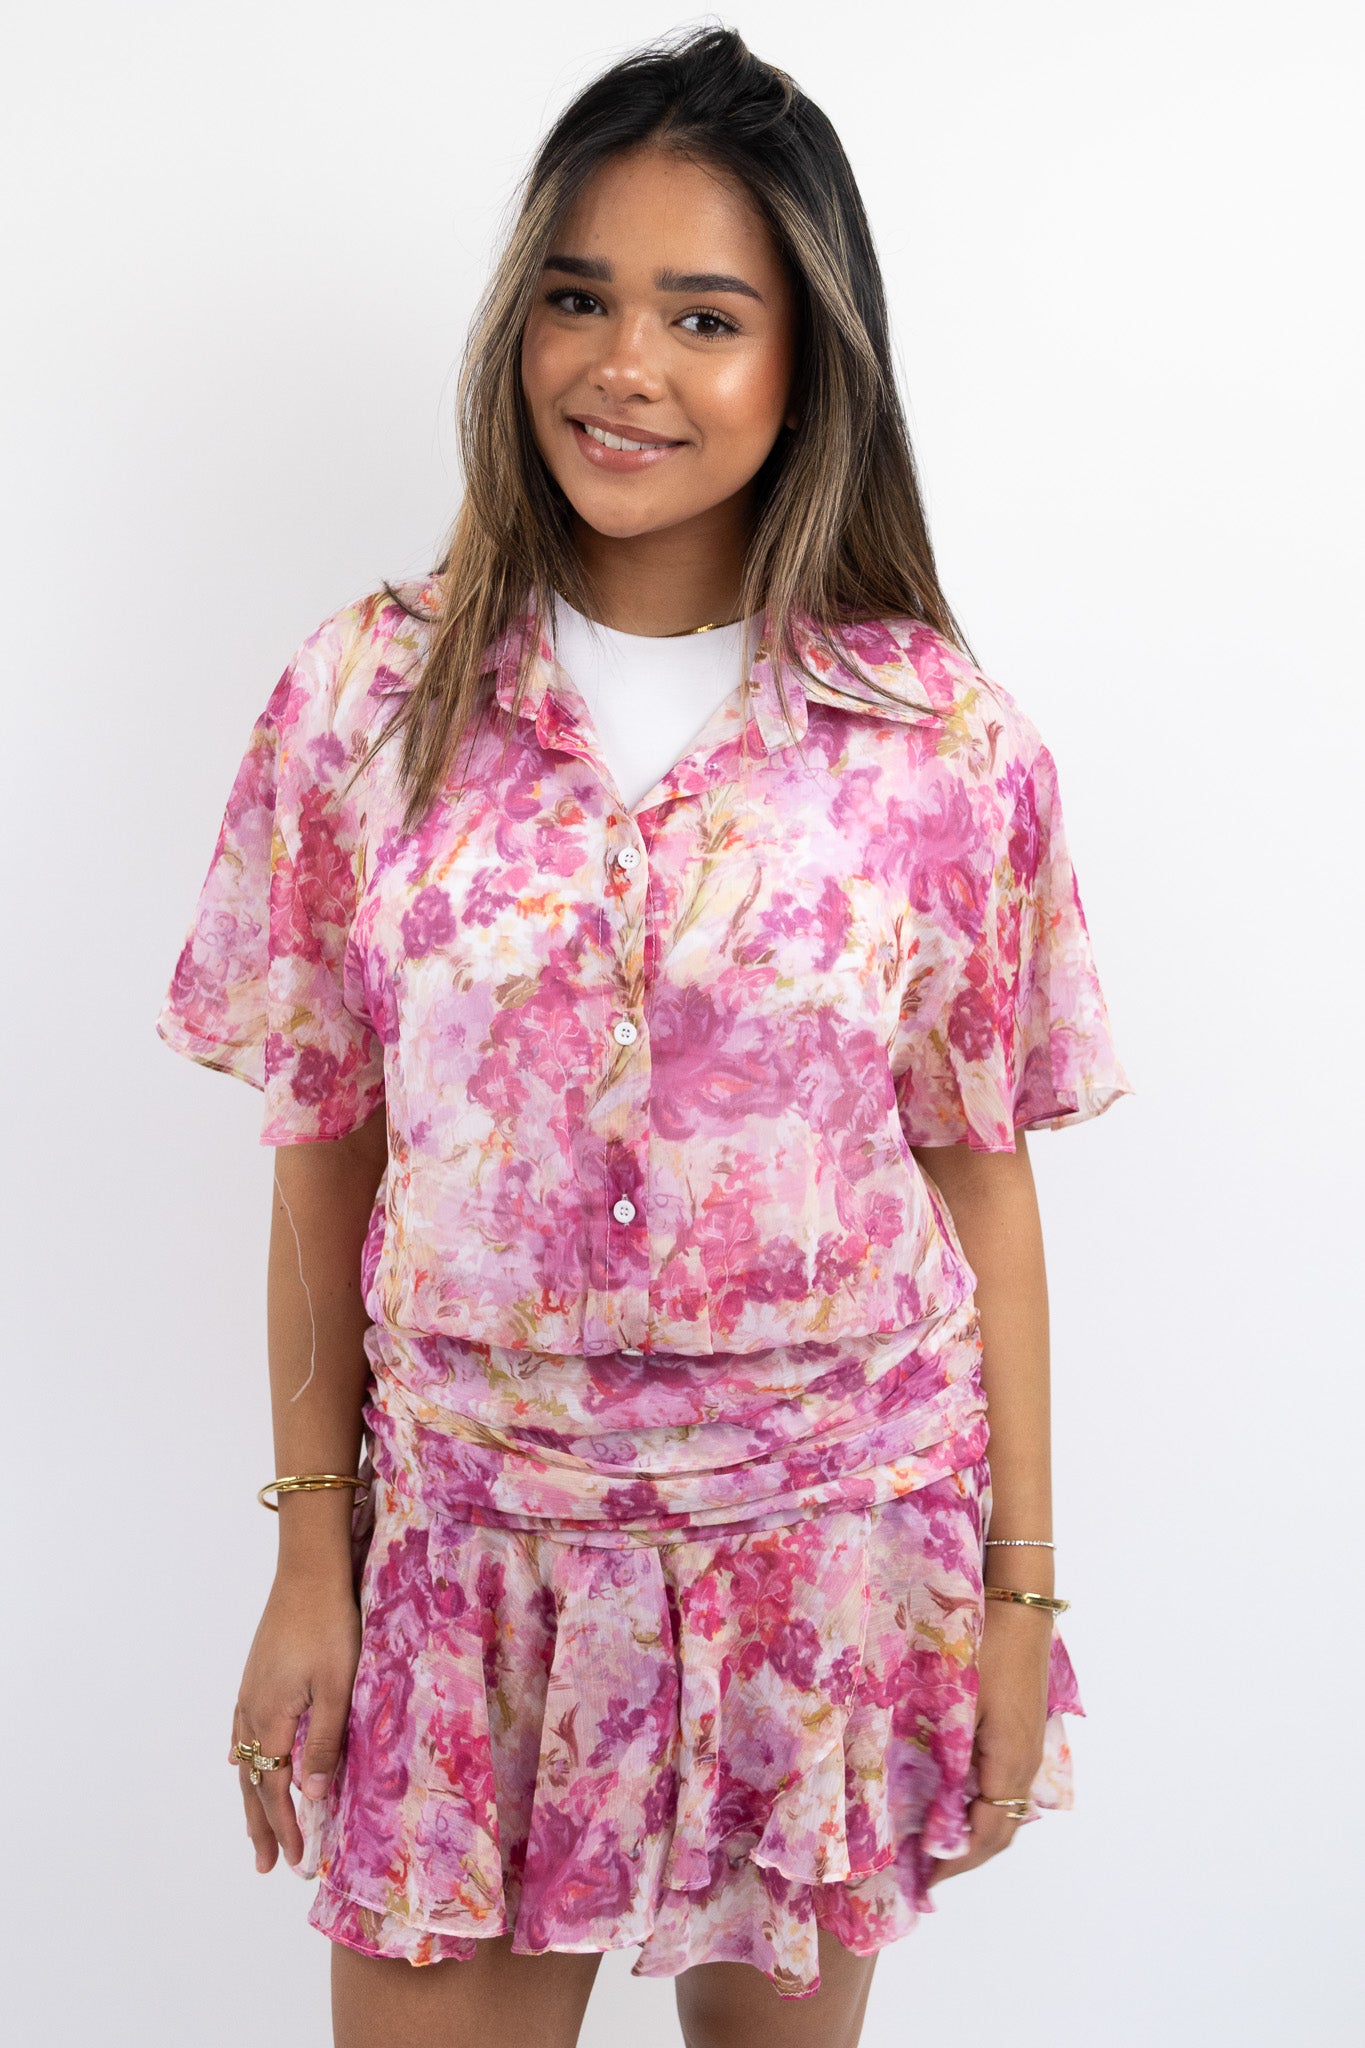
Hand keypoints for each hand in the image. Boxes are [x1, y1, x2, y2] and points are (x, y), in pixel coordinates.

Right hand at [230, 1570, 360, 1873]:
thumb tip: (312, 1797)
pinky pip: (240, 1731)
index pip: (275, 1789)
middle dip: (262, 1825)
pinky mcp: (255, 1676)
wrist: (308, 1573)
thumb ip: (323, 1744)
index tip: (297, 1862)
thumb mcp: (335, 1688)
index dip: (287, 1827)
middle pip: (252, 1781)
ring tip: (254, 1830)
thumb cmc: (330, 1627)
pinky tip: (237, 1762)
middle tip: (268, 1866)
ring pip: (244, 1759)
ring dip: (250, 1797)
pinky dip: (241, 1757)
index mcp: (272, 1720)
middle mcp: (252, 1711)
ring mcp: (249, 1692)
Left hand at [926, 1599, 1050, 1886]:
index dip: (955, 1862)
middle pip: (1001, 1830)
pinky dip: (980, 1807)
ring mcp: (1027, 1750)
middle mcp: (1025, 1765)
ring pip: (1005, 1810)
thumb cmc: (983, 1647)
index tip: (924, 1880)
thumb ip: (947, 1758)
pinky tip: (951, 1800)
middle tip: (924, 1871)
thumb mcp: (958, 1702)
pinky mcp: (1021, 1735)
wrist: (1019, 1608)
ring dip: (973, 1832)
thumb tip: (930, 1813)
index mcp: (1010, 1763)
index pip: (987, 1834)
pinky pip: (1003, 1787)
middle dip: (964, 1855)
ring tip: (933, 1843)